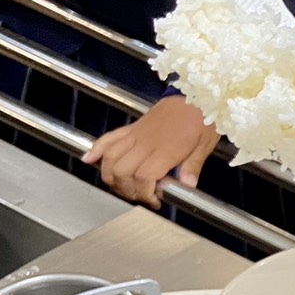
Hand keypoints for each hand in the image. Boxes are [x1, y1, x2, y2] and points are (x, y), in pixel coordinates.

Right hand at [82, 96, 218, 208]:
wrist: (194, 94)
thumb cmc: (203, 119)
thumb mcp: (206, 144)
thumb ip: (193, 166)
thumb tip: (187, 187)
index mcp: (166, 148)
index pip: (144, 176)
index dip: (145, 193)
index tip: (155, 201)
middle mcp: (145, 142)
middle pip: (122, 171)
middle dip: (128, 190)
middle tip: (142, 196)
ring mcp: (135, 134)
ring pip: (110, 157)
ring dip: (111, 176)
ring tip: (124, 187)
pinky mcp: (131, 128)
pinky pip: (108, 138)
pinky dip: (96, 149)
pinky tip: (88, 160)